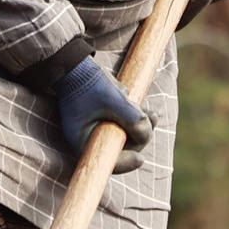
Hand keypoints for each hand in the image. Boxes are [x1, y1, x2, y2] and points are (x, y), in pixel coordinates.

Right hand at [51, 56, 147, 173]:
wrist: (77, 66)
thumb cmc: (89, 83)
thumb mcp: (112, 100)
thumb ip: (131, 117)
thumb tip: (147, 129)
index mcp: (82, 141)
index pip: (105, 162)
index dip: (125, 163)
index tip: (141, 159)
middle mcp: (90, 139)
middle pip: (121, 149)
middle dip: (139, 136)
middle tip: (151, 118)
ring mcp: (98, 131)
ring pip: (127, 138)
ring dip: (142, 127)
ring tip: (151, 114)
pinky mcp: (106, 121)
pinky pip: (125, 128)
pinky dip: (137, 120)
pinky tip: (147, 111)